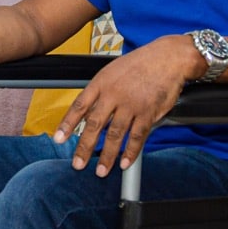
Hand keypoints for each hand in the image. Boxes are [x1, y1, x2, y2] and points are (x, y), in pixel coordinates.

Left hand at [52, 38, 192, 176]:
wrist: (168, 58)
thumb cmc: (141, 63)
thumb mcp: (113, 71)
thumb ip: (100, 92)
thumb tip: (89, 114)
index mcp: (102, 83)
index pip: (80, 106)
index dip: (67, 124)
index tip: (59, 138)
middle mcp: (114, 94)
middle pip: (95, 124)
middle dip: (84, 147)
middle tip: (78, 163)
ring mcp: (131, 105)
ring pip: (115, 135)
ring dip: (107, 155)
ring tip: (101, 171)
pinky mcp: (148, 113)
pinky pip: (137, 137)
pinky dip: (130, 152)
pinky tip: (124, 162)